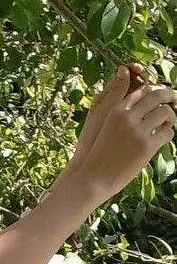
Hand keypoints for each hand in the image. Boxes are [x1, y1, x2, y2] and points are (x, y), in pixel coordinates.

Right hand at [77, 67, 176, 199]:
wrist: (95, 174)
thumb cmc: (100, 149)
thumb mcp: (105, 124)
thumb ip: (121, 111)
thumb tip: (143, 100)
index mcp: (116, 109)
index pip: (143, 89)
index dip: (156, 90)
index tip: (162, 95)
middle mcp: (127, 116)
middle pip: (157, 96)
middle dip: (169, 96)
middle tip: (174, 100)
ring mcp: (137, 131)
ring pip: (166, 112)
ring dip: (171, 116)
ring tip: (167, 123)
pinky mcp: (147, 146)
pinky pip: (168, 132)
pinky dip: (168, 133)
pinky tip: (161, 138)